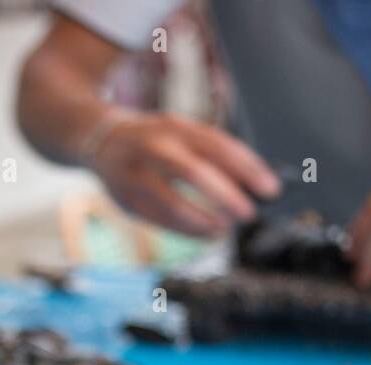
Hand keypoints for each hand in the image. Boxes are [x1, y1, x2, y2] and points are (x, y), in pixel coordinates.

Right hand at [89, 111, 280, 236]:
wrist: (100, 139)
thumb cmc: (157, 140)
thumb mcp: (183, 134)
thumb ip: (213, 155)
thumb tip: (253, 185)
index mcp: (176, 126)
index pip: (218, 146)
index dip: (247, 168)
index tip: (270, 188)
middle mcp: (153, 147)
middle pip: (194, 173)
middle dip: (226, 196)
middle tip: (248, 213)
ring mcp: (135, 174)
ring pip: (173, 205)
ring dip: (204, 221)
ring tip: (224, 228)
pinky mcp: (125, 198)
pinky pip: (159, 220)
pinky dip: (186, 230)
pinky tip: (205, 232)